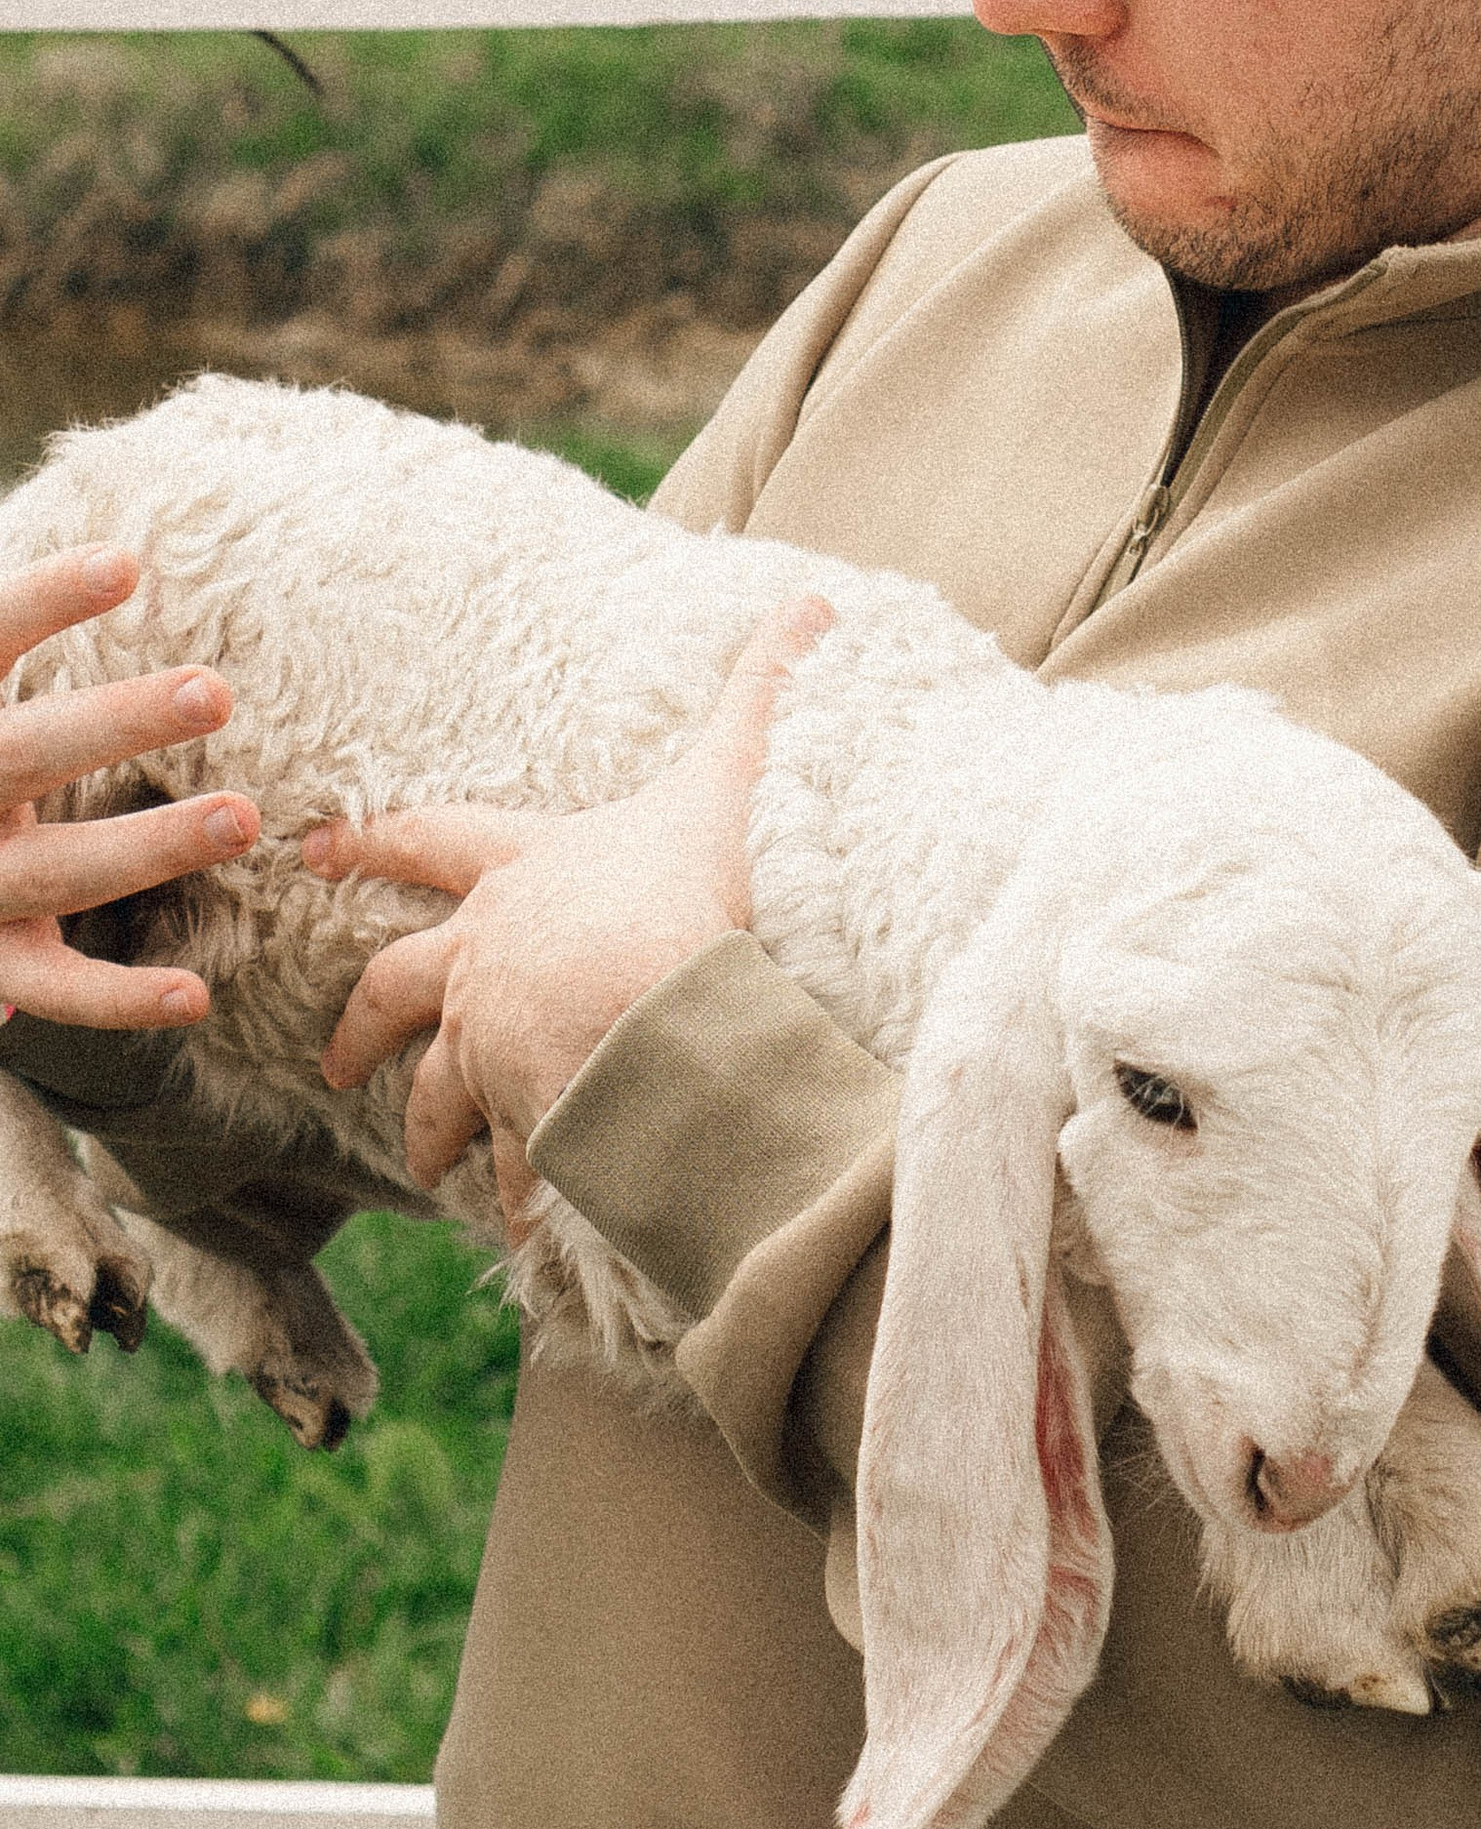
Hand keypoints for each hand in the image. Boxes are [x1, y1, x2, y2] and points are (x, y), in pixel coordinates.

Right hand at [0, 546, 258, 1029]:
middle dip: (114, 724)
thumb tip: (111, 552)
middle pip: (23, 756)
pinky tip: (193, 996)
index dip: (42, 602)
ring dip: (149, 848)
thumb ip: (7, 641)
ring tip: (244, 817)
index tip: (125, 562)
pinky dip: (119, 999)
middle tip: (217, 690)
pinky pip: (53, 987)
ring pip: (56, 871)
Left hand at [309, 592, 832, 1212]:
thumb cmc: (692, 881)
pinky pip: (512, 1160)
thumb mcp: (728, 772)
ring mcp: (493, 1039)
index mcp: (523, 871)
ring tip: (426, 1165)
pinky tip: (523, 1224)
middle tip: (335, 1060)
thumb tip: (819, 604)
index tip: (313, 849)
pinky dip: (516, 1189)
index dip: (372, 841)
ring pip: (433, 1089)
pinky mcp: (523, 1110)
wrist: (670, 994)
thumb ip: (766, 691)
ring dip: (427, 1128)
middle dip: (363, 1023)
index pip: (428, 843)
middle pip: (396, 985)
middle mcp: (487, 956)